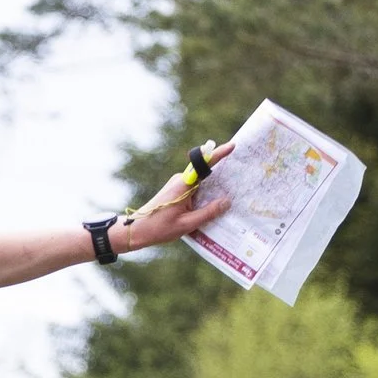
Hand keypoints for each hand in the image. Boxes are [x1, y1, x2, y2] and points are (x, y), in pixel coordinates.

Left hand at [114, 139, 231, 250]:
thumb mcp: (186, 224)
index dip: (218, 154)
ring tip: (232, 194)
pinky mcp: (176, 192)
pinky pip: (195, 189)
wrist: (135, 231)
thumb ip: (208, 213)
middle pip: (206, 173)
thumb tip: (227, 201)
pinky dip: (205, 194)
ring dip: (214, 187)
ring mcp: (178, 185)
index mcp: (183, 185)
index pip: (203, 165)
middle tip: (242, 176)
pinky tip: (214, 205)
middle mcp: (180, 181)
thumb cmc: (158, 229)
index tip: (233, 146)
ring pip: (201, 182)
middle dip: (223, 174)